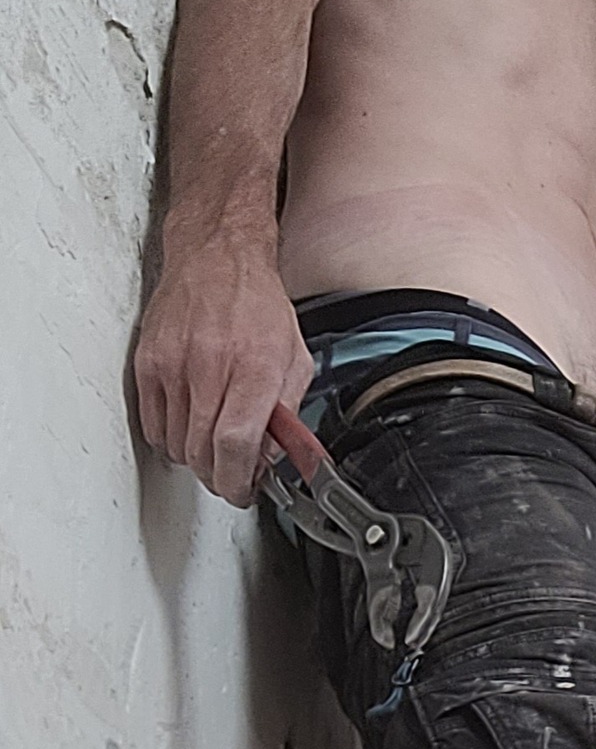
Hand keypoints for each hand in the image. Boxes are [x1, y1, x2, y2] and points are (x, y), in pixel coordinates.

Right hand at [134, 240, 313, 506]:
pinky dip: (172, 439)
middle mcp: (209, 367)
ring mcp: (172, 366)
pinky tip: (192, 425)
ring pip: (177, 447)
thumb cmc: (257, 305)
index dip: (237, 481)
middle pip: (203, 453)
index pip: (234, 444)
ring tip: (215, 443)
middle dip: (220, 476)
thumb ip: (287, 414)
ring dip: (197, 459)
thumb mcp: (294, 359)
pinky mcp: (147, 365)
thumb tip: (276, 461)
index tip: (243, 490)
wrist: (216, 257)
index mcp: (253, 367)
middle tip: (233, 473)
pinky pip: (154, 427)